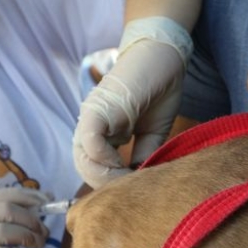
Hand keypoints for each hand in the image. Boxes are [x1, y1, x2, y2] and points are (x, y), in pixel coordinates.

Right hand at [0, 187, 50, 247]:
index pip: (4, 194)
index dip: (29, 196)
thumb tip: (37, 206)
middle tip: (43, 232)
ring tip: (37, 244)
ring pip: (4, 231)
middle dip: (32, 220)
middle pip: (7, 210)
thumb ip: (0, 216)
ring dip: (28, 237)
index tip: (47, 202)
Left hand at [73, 38, 183, 188]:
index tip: (137, 190)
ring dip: (106, 176)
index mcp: (103, 136)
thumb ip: (144, 157)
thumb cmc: (159, 91)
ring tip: (130, 178)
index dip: (114, 186)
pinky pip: (90, 142)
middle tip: (133, 189)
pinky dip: (104, 158)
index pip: (96, 171)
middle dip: (108, 186)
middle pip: (86, 169)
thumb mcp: (154, 135)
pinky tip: (123, 164)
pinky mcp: (96, 110)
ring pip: (83, 160)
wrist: (163, 57)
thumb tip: (139, 183)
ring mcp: (91, 119)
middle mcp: (92, 129)